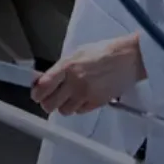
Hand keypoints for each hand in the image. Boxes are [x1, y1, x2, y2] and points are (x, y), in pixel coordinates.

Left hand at [31, 34, 146, 115]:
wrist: (127, 59)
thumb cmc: (103, 52)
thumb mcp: (78, 53)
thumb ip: (61, 67)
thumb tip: (45, 78)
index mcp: (68, 66)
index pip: (44, 85)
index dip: (36, 92)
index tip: (35, 92)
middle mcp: (74, 82)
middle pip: (50, 104)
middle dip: (47, 102)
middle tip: (49, 96)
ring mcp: (85, 95)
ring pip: (64, 111)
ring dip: (63, 105)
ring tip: (68, 96)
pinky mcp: (96, 103)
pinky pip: (79, 111)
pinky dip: (77, 107)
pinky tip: (81, 97)